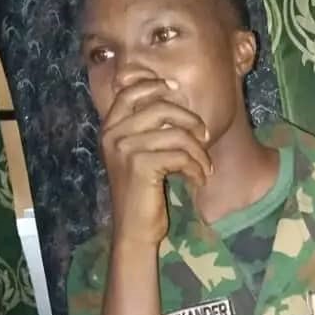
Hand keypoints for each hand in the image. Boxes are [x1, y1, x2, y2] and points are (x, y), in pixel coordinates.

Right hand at [100, 76, 210, 244]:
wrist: (134, 230)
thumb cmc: (142, 192)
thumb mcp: (137, 154)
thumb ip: (145, 128)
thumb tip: (171, 94)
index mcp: (109, 129)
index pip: (129, 91)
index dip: (155, 85)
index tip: (177, 89)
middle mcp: (113, 135)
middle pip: (161, 107)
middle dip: (191, 120)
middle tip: (205, 137)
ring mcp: (125, 150)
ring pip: (177, 134)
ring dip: (199, 153)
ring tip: (205, 167)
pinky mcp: (141, 166)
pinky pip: (181, 156)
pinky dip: (196, 168)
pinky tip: (199, 180)